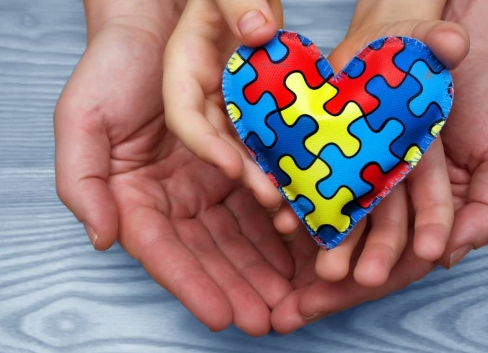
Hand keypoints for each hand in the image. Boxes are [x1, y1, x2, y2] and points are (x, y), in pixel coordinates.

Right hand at [54, 4, 293, 335]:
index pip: (162, 252)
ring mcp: (203, 182)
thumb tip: (101, 239)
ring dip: (261, 268)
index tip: (222, 316)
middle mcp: (169, 197)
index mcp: (130, 197)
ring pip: (237, 235)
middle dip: (236, 288)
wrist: (153, 25)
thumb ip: (83, 183)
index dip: (191, 285)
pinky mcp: (234, 163)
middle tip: (269, 319)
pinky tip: (297, 250)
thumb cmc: (112, 70)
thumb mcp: (81, 121)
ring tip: (289, 297)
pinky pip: (256, 202)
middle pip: (206, 253)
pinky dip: (275, 228)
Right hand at [163, 0, 284, 208]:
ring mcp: (230, 100)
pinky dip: (282, 153)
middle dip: (242, 173)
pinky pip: (267, 132)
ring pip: (243, 144)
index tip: (232, 168)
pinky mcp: (256, 103)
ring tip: (290, 198)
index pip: (184, 116)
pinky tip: (303, 173)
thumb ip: (235, 0)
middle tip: (271, 198)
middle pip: (216, 142)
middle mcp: (204, 92)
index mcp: (184, 69)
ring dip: (264, 172)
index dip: (206, 146)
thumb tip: (258, 32)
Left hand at [271, 10, 471, 332]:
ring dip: (317, 241)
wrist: (452, 45)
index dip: (387, 269)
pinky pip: (316, 175)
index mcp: (433, 209)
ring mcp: (364, 170)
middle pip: (366, 239)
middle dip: (344, 265)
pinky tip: (281, 214)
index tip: (370, 282)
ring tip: (294, 261)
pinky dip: (298, 197)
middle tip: (320, 286)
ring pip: (338, 214)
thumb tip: (448, 256)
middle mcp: (394, 196)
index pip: (409, 252)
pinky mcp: (340, 143)